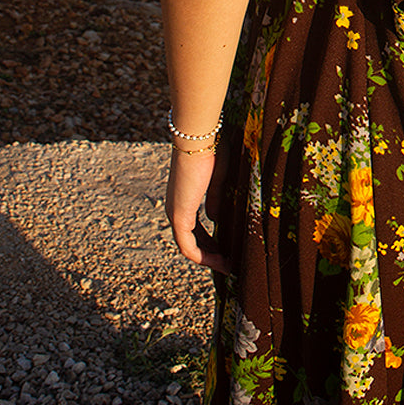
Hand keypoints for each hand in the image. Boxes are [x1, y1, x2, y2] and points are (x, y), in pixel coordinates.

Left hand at [165, 140, 230, 273]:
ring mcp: (175, 213)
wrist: (198, 139)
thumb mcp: (217, 178)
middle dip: (210, 253)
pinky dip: (203, 257)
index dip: (209, 240)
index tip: (226, 247)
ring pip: (189, 246)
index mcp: (184, 197)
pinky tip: (220, 261)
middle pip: (191, 240)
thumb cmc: (211, 149)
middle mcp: (175, 208)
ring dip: (208, 259)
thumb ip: (215, 199)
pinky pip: (188, 247)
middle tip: (228, 262)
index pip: (194, 227)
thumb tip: (215, 220)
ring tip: (227, 266)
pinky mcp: (179, 216)